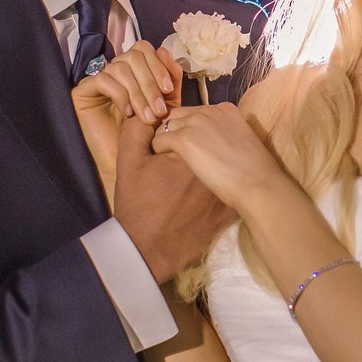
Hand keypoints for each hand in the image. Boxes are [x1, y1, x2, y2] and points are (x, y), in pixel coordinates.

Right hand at [71, 41, 181, 189]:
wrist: (121, 168)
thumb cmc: (143, 143)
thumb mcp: (162, 110)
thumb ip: (168, 83)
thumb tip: (167, 53)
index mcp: (134, 73)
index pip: (144, 49)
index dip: (158, 64)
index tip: (169, 89)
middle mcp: (115, 73)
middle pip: (134, 54)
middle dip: (150, 81)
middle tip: (159, 110)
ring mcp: (98, 81)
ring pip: (121, 67)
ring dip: (138, 92)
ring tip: (146, 118)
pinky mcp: (82, 92)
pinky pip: (103, 79)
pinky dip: (120, 95)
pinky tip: (127, 114)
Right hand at [114, 113, 234, 284]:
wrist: (148, 249)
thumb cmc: (137, 206)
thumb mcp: (130, 163)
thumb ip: (136, 130)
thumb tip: (147, 112)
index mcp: (190, 148)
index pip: (187, 129)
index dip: (173, 140)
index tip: (164, 158)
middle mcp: (214, 164)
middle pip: (207, 144)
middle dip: (193, 148)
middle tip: (173, 173)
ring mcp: (226, 188)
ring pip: (221, 164)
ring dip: (210, 163)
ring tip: (184, 185)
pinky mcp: (231, 208)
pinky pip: (230, 188)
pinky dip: (220, 185)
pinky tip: (201, 197)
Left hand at [150, 103, 295, 212]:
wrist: (258, 183)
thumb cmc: (255, 170)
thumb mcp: (242, 140)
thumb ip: (225, 134)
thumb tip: (211, 143)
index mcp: (225, 109)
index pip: (195, 111)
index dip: (189, 128)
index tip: (191, 144)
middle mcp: (209, 110)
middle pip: (177, 115)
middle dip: (173, 130)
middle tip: (173, 151)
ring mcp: (196, 123)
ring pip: (165, 126)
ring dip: (165, 141)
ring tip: (168, 158)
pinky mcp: (185, 139)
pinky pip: (159, 141)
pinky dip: (159, 151)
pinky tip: (165, 163)